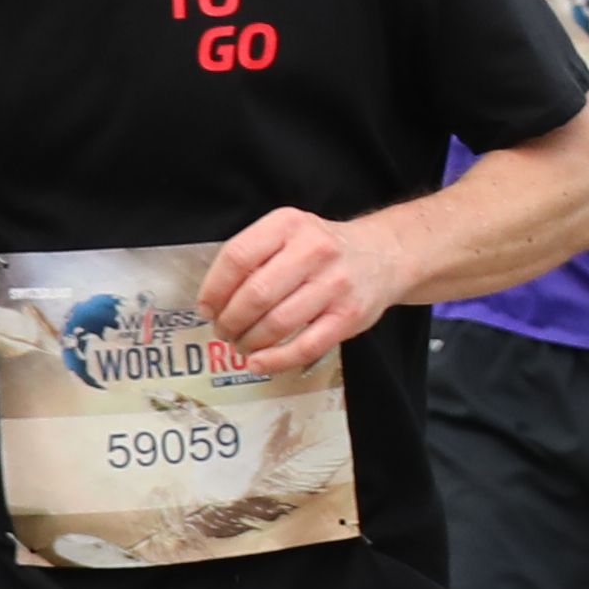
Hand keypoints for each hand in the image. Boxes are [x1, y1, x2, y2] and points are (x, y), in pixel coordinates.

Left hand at [197, 204, 394, 368]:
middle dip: (230, 321)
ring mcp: (335, 284)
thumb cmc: (323, 249)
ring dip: (250, 341)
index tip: (206, 309)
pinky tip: (259, 363)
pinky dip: (276, 360)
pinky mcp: (349, 316)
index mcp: (289, 225)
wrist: (383, 255)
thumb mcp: (288, 234)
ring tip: (242, 346)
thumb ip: (255, 257)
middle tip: (224, 332)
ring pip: (278, 323)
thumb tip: (213, 303)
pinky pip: (306, 345)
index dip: (214, 289)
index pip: (237, 258)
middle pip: (256, 294)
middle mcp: (314, 250)